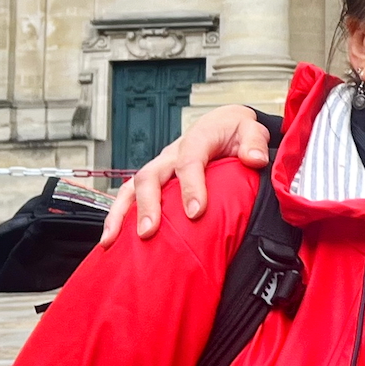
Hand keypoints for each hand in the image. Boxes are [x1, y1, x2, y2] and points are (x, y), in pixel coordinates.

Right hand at [99, 102, 273, 243]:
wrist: (224, 125)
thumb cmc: (235, 131)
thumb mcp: (251, 129)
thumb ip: (254, 143)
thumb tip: (254, 159)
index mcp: (197, 139)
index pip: (189, 161)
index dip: (191, 186)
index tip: (196, 213)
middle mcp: (172, 153)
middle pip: (151, 175)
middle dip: (148, 205)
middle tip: (149, 232)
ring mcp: (159, 167)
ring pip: (132, 187)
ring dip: (121, 213)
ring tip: (113, 241)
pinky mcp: (154, 180)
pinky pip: (128, 196)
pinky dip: (116, 217)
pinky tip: (109, 241)